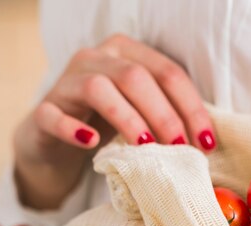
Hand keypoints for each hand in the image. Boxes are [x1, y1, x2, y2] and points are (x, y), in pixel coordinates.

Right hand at [14, 33, 215, 209]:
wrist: (54, 139)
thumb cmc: (105, 123)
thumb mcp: (140, 114)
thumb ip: (166, 115)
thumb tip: (207, 141)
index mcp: (127, 52)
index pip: (167, 72)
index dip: (191, 107)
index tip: (207, 143)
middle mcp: (97, 57)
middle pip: (136, 77)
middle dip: (164, 114)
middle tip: (181, 148)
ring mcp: (66, 81)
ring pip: (98, 87)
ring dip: (127, 118)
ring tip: (146, 148)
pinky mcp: (43, 109)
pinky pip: (53, 114)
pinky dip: (73, 128)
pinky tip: (91, 143)